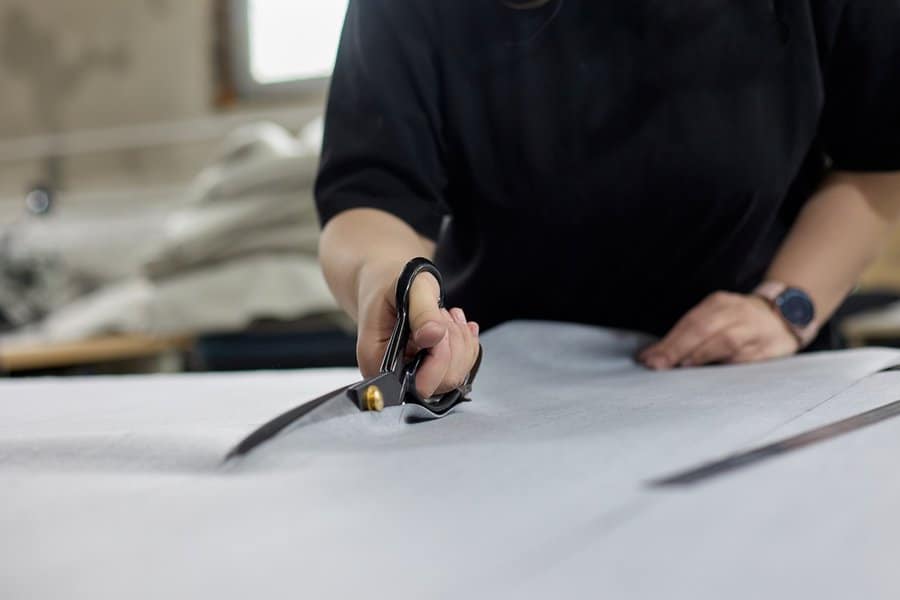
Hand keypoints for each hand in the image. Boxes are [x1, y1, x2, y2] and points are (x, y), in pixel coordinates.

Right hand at [356, 261, 480, 397]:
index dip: (440, 357)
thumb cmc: (390, 285)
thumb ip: (422, 312)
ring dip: (460, 341)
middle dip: (452, 344)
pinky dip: (466, 343)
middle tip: (441, 314)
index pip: (420, 382)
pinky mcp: (431, 371)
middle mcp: (396, 376)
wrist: (385, 284)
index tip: (440, 324)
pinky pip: (461, 367)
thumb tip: (434, 335)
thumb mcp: (407, 287)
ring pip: (456, 375)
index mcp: (378, 362)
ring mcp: (415, 375)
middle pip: (443, 382)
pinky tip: (456, 323)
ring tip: (445, 314)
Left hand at [638, 291, 799, 369]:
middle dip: (678, 349)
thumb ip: (689, 335)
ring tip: (682, 368)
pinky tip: (711, 377)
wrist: (787, 315)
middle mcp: (736, 313)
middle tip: (659, 365)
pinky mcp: (769, 348)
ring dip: (701, 356)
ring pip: (725, 342)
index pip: (689, 322)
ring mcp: (754, 330)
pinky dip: (726, 367)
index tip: (649, 358)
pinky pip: (745, 359)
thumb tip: (655, 356)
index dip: (668, 341)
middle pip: (703, 329)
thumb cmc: (739, 322)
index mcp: (719, 303)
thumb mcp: (715, 318)